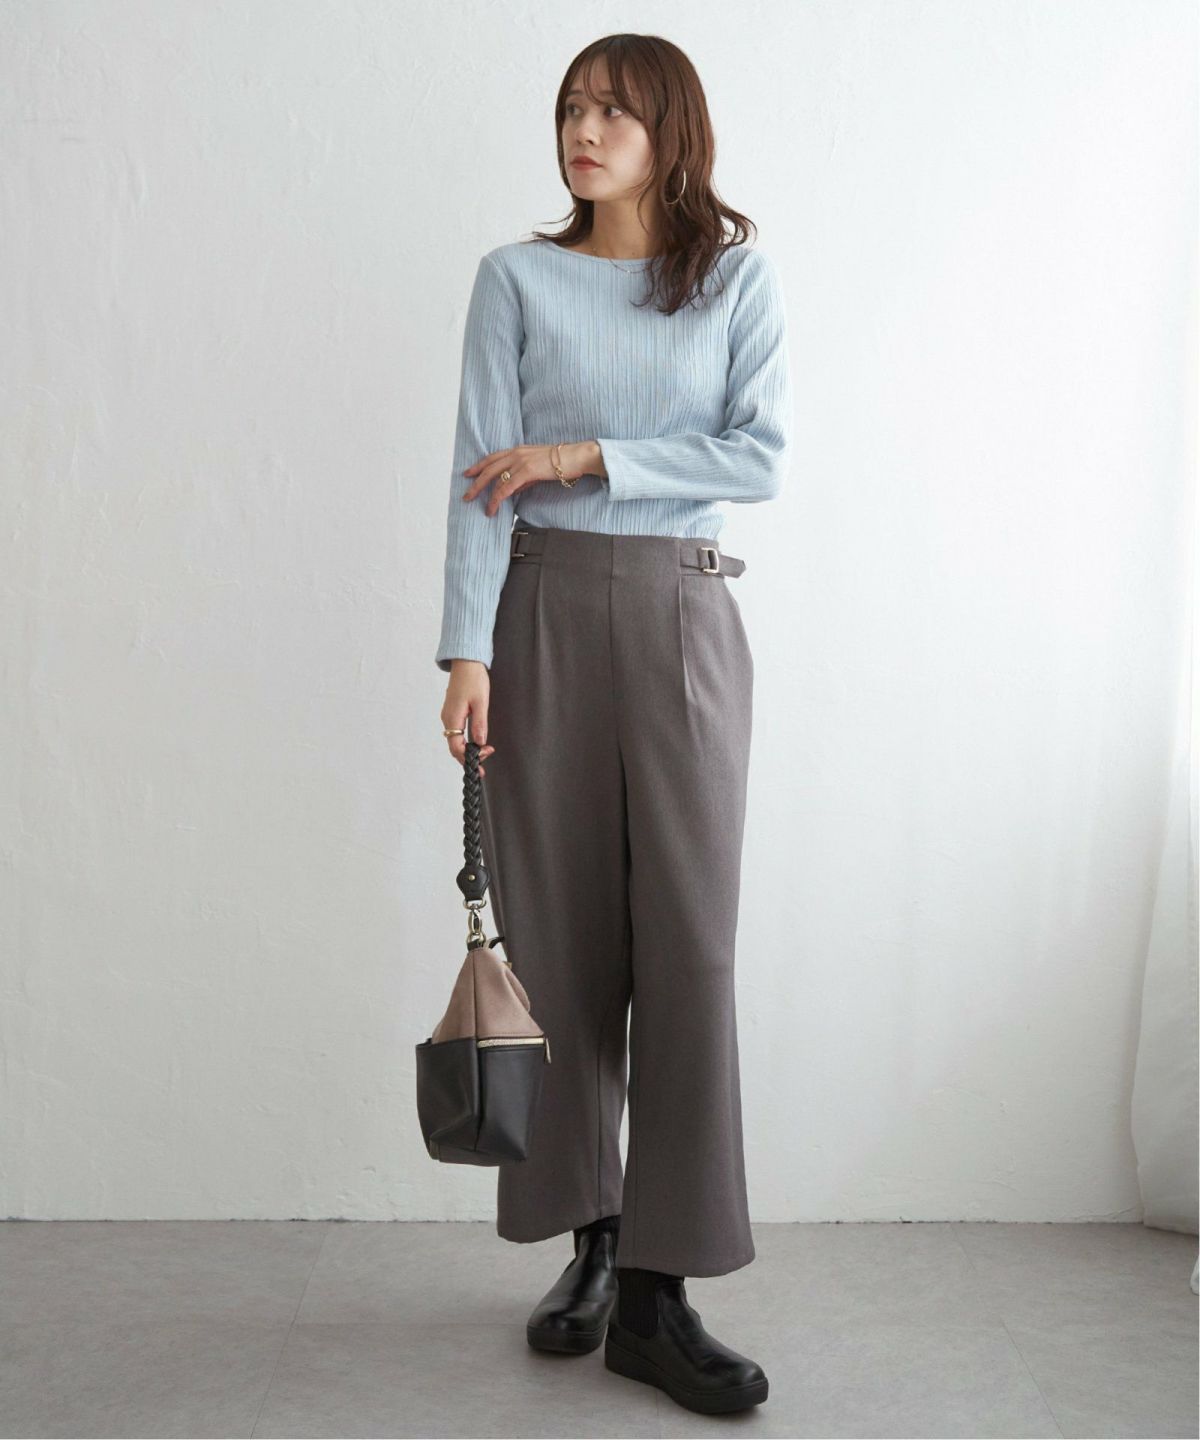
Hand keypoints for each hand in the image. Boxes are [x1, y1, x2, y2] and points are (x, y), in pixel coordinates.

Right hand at [442, 660, 494, 774]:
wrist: (466, 661)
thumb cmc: (473, 679)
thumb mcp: (480, 702)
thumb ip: (479, 723)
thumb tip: (480, 742)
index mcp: (453, 718)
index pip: (456, 747)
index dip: (470, 757)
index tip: (486, 755)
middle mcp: (447, 718)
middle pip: (454, 746)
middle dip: (468, 757)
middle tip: (484, 763)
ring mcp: (448, 715)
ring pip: (455, 740)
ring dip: (467, 750)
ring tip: (482, 754)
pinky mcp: (452, 711)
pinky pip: (456, 731)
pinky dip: (464, 740)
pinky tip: (475, 741)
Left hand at [462, 442, 594, 516]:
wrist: (575, 457)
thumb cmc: (561, 463)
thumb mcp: (537, 468)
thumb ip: (523, 478)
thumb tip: (511, 490)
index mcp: (518, 450)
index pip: (493, 458)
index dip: (479, 466)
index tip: (468, 473)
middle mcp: (516, 453)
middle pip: (488, 467)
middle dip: (475, 481)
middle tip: (466, 494)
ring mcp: (520, 461)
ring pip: (494, 477)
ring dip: (483, 493)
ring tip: (476, 505)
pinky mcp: (526, 471)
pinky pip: (506, 487)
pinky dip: (497, 498)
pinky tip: (492, 508)